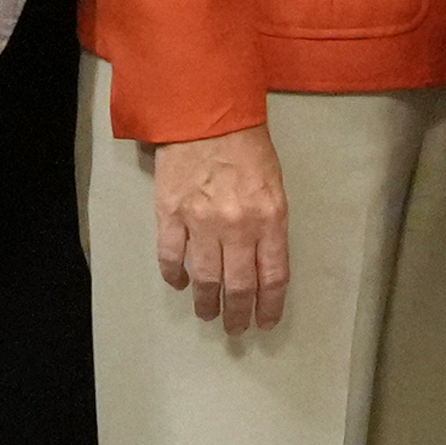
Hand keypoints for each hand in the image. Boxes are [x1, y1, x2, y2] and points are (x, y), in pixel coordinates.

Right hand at [150, 125, 292, 328]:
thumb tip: (263, 261)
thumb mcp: (275, 185)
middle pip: (239, 286)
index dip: (270, 306)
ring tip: (208, 315)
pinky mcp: (170, 214)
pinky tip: (180, 284)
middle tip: (235, 329)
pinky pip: (172, 257)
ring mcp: (201, 223)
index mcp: (270, 219)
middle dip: (238, 314)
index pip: (273, 277)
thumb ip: (270, 225)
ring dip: (208, 303)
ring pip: (206, 279)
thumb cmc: (248, 146)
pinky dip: (175, 276)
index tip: (266, 322)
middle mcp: (237, 227)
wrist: (207, 115)